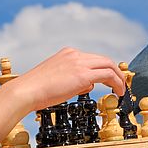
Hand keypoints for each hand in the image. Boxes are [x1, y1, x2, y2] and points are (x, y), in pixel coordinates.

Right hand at [10, 47, 125, 111]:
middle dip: (115, 71)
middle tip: (121, 84)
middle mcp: (74, 54)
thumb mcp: (55, 79)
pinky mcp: (82, 75)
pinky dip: (117, 83)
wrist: (25, 91)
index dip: (103, 69)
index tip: (108, 79)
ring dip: (118, 78)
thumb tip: (87, 85)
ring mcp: (79, 63)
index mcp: (67, 53)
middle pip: (103, 59)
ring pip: (108, 65)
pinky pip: (108, 75)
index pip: (91, 59)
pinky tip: (119, 93)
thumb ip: (71, 79)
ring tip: (122, 90)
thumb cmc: (35, 90)